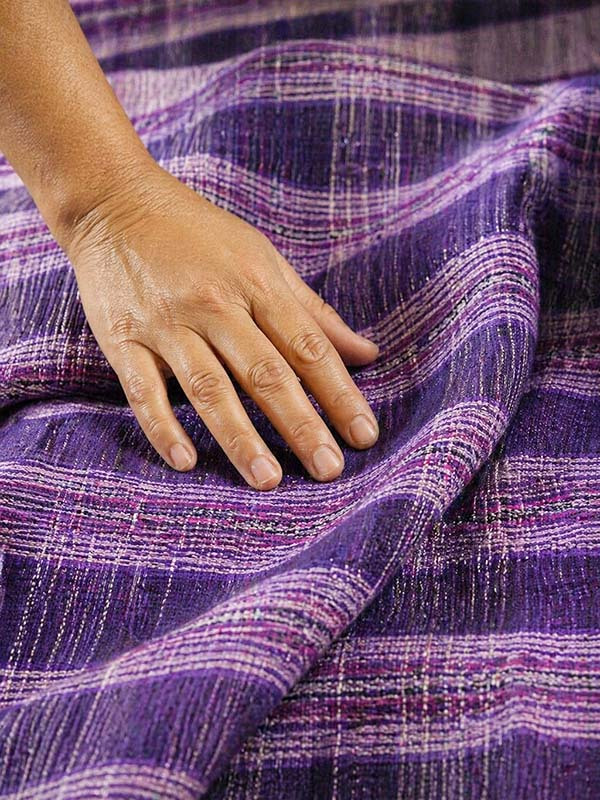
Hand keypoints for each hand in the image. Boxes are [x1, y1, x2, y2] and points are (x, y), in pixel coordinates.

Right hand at [62, 160, 379, 489]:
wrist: (115, 202)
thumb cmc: (200, 235)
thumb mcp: (264, 260)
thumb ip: (314, 312)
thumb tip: (368, 353)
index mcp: (256, 284)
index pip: (308, 347)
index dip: (339, 393)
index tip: (363, 436)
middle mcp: (214, 305)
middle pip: (265, 373)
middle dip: (301, 424)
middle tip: (329, 470)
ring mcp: (167, 323)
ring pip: (209, 387)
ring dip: (240, 436)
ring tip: (268, 479)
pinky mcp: (122, 338)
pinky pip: (144, 389)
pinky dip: (163, 426)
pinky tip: (186, 462)